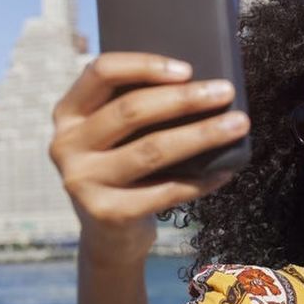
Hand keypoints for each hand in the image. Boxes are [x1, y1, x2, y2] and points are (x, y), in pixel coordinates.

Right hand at [49, 52, 249, 264]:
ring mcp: (82, 181)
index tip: (188, 69)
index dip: (144, 65)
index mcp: (69, 115)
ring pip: (152, 149)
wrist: (110, 237)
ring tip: (238, 124)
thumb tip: (203, 86)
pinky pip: (165, 191)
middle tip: (225, 92)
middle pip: (131, 111)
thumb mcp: (119, 138)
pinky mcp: (106, 213)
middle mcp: (66, 145)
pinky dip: (201, 181)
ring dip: (202, 134)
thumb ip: (139, 111)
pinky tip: (226, 171)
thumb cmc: (125, 173)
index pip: (101, 72)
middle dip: (185, 98)